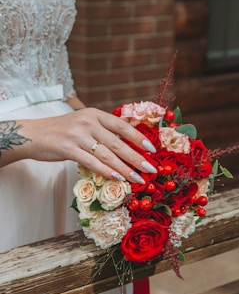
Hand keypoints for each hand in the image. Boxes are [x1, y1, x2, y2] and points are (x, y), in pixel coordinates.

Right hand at [0, 108, 156, 182]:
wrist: (32, 134)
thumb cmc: (61, 131)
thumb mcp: (83, 124)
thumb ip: (102, 131)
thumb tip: (125, 146)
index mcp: (94, 114)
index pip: (122, 126)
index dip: (138, 138)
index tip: (151, 150)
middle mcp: (88, 122)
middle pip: (118, 142)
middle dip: (137, 157)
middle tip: (151, 169)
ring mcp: (78, 135)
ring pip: (107, 154)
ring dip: (125, 168)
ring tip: (138, 179)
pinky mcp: (68, 148)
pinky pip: (92, 162)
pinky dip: (106, 171)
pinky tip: (118, 178)